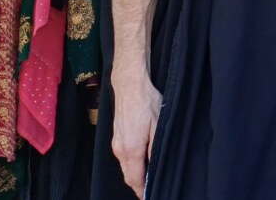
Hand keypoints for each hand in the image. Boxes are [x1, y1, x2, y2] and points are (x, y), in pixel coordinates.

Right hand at [112, 75, 162, 198]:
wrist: (130, 87)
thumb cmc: (146, 103)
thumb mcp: (159, 125)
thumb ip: (156, 148)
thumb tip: (155, 166)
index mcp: (131, 149)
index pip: (135, 178)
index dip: (142, 190)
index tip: (149, 196)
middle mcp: (120, 149)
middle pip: (128, 175)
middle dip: (138, 185)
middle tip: (150, 190)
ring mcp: (116, 143)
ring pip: (125, 166)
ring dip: (135, 174)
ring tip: (148, 179)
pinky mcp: (116, 137)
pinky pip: (123, 157)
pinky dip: (131, 165)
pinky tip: (141, 162)